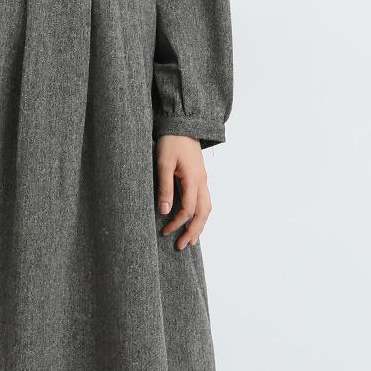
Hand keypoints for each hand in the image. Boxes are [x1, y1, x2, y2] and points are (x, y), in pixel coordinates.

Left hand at [155, 135, 210, 249]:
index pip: (189, 209)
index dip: (178, 223)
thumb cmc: (171, 141)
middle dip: (194, 231)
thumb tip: (165, 211)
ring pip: (207, 208)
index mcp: (193, 179)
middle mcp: (202, 182)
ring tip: (191, 239)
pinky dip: (201, 214)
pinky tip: (194, 220)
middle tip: (182, 246)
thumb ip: (164, 187)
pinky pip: (205, 200)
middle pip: (203, 213)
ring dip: (200, 225)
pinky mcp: (200, 177)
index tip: (165, 232)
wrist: (183, 124)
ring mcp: (203, 179)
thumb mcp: (163, 163)